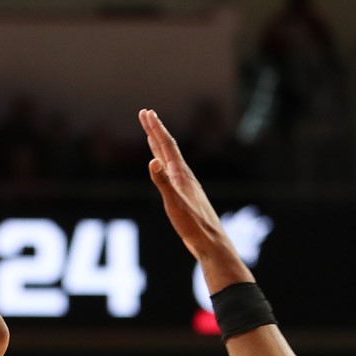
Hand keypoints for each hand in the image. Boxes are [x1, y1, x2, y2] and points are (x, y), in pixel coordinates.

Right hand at [140, 108, 249, 289]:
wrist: (211, 242)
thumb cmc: (193, 225)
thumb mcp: (174, 204)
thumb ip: (163, 182)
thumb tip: (152, 161)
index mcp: (181, 174)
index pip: (166, 146)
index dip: (155, 128)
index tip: (146, 112)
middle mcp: (184, 176)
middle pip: (167, 148)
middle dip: (155, 131)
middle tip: (145, 114)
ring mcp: (185, 185)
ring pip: (169, 159)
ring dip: (159, 145)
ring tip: (151, 135)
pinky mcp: (185, 196)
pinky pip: (170, 173)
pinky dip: (163, 164)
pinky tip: (163, 167)